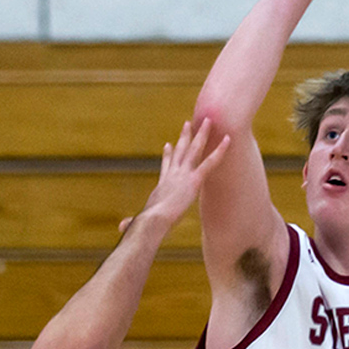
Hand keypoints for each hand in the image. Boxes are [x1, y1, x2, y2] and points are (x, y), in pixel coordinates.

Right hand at [119, 119, 230, 233]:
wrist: (154, 220)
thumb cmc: (146, 225)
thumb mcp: (139, 223)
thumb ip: (131, 223)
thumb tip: (120, 227)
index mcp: (162, 185)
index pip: (166, 166)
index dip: (168, 155)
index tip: (169, 145)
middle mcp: (173, 175)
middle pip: (180, 151)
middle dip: (185, 136)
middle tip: (189, 123)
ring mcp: (183, 175)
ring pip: (195, 149)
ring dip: (202, 134)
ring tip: (209, 120)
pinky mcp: (194, 180)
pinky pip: (210, 162)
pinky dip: (220, 151)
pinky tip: (228, 140)